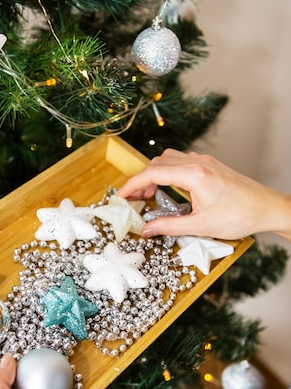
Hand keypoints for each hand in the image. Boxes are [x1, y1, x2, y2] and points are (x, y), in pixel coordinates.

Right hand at [118, 148, 290, 240]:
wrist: (267, 208)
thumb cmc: (240, 215)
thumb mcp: (200, 226)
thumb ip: (169, 226)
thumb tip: (148, 229)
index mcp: (193, 174)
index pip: (152, 173)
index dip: (133, 184)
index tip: (121, 195)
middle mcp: (197, 162)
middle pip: (158, 162)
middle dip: (142, 179)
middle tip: (133, 199)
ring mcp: (205, 162)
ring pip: (169, 159)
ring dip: (155, 173)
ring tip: (149, 194)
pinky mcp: (211, 165)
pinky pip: (182, 161)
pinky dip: (169, 171)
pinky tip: (169, 188)